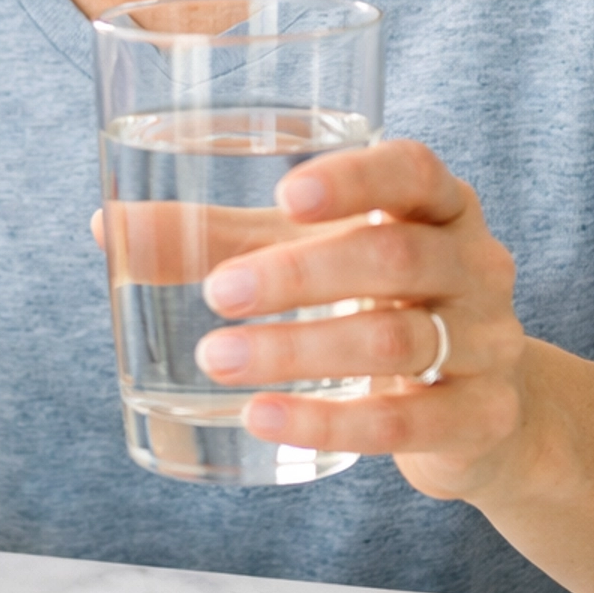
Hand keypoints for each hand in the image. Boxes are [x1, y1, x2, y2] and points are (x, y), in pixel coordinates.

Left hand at [192, 140, 528, 500]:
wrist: (477, 411)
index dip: (355, 178)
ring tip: (218, 361)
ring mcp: (489, 342)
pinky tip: (265, 418)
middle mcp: (476, 263)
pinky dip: (329, 421)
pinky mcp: (483, 418)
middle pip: (396, 257)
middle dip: (299, 275)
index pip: (413, 171)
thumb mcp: (307, 257)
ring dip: (298, 351)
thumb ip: (218, 239)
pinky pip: (407, 421)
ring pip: (396, 342)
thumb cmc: (376, 302)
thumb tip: (104, 225)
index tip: (287, 193)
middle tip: (218, 294)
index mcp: (438, 204)